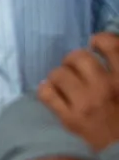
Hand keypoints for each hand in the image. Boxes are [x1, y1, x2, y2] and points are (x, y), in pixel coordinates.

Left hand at [38, 32, 118, 151]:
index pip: (112, 45)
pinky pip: (46, 93)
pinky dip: (46, 91)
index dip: (101, 40)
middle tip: (75, 68)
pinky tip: (52, 95)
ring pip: (59, 74)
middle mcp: (107, 87)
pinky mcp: (69, 119)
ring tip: (64, 85)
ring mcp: (86, 103)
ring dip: (59, 77)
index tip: (95, 44)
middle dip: (74, 60)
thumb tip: (107, 57)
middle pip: (79, 57)